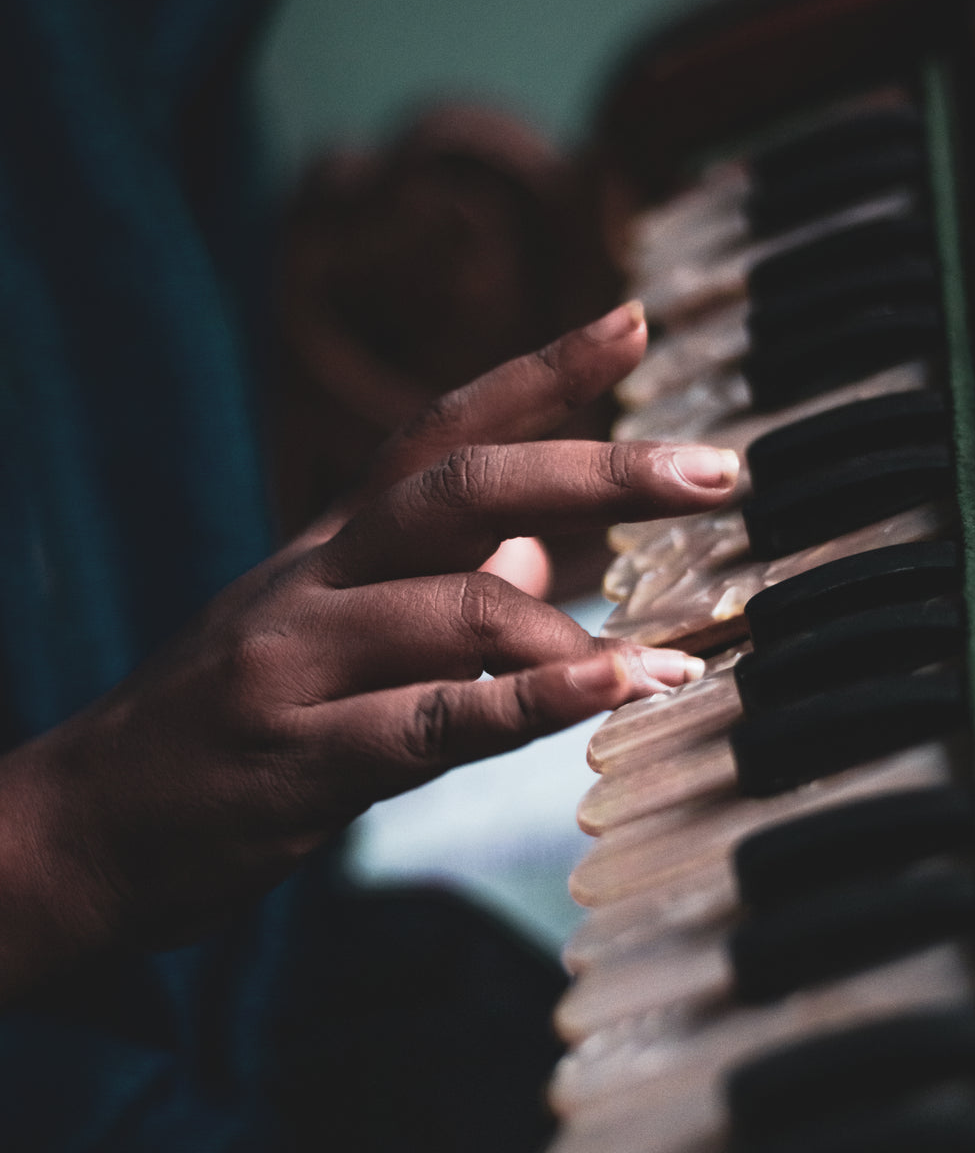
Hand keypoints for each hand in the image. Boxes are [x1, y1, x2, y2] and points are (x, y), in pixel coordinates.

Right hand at [0, 303, 737, 989]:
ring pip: (456, 603)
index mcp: (321, 549)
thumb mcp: (312, 637)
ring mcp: (298, 664)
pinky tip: (615, 693)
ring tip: (678, 652)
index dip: (539, 372)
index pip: (436, 433)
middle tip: (716, 472)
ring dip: (583, 625)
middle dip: (597, 467)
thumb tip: (540, 549)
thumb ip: (427, 588)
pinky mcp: (300, 758)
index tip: (635, 322)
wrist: (80, 830)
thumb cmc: (213, 733)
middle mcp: (311, 582)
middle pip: (461, 487)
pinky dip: (535, 703)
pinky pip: (435, 721)